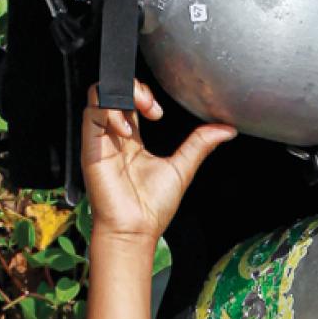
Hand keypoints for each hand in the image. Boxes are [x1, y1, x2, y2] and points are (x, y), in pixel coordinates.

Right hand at [82, 79, 234, 240]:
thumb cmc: (152, 207)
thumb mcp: (182, 168)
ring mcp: (101, 141)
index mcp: (131, 139)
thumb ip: (200, 144)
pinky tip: (127, 129)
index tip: (160, 111)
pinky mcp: (91, 148)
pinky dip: (110, 113)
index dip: (143, 94)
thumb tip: (226, 129)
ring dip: (122, 94)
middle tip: (151, 104)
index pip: (130, 100)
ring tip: (142, 109)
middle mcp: (114, 137)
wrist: (136, 230)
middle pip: (113, 92)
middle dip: (133, 87)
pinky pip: (91, 115)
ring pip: (99, 97)